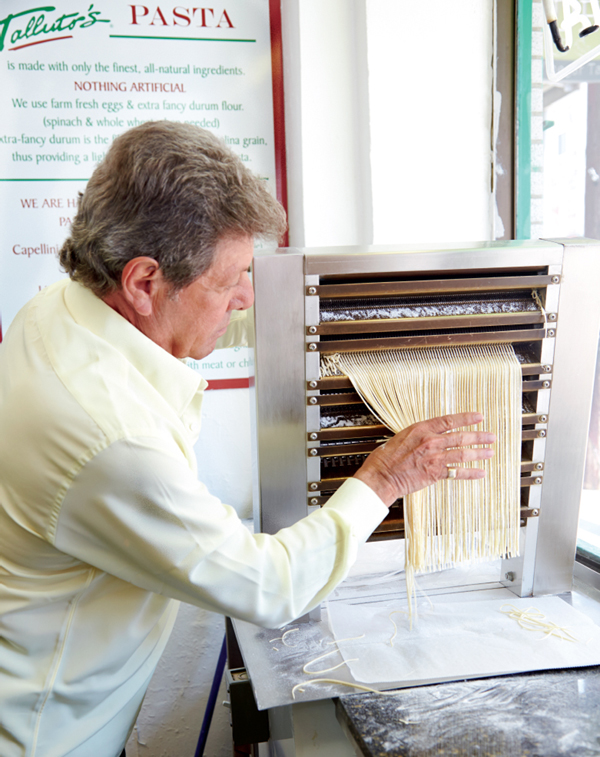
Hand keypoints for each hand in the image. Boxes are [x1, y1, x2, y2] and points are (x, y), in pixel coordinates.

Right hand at [353, 412, 494, 506]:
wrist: (381, 477)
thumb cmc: (385, 459)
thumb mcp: (401, 437)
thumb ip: (418, 436)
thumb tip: (428, 435)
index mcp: (421, 429)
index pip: (449, 420)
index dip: (466, 418)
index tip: (479, 417)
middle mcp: (430, 442)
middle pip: (461, 437)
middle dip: (479, 436)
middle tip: (491, 436)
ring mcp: (434, 458)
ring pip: (462, 454)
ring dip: (479, 453)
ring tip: (490, 452)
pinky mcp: (434, 473)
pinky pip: (457, 472)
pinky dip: (470, 473)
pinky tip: (480, 473)